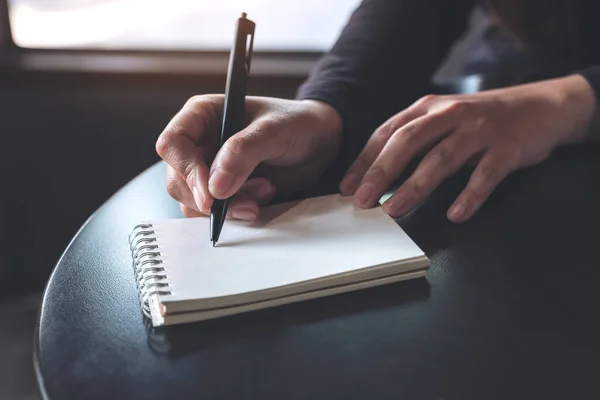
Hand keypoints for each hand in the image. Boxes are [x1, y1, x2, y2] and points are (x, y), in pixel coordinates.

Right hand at [156, 95, 341, 219]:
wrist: (318, 143)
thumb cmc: (295, 124)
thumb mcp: (273, 131)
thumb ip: (242, 153)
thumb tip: (214, 187)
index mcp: (201, 115)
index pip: (172, 143)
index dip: (186, 170)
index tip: (211, 195)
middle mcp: (199, 142)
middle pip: (178, 179)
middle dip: (210, 199)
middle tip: (247, 204)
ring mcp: (208, 169)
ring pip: (194, 201)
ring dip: (227, 208)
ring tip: (264, 193)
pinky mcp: (223, 191)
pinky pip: (213, 212)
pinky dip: (236, 212)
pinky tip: (263, 197)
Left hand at [340, 74, 596, 221]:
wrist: (540, 105)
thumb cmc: (479, 120)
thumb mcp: (442, 121)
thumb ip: (413, 143)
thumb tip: (375, 178)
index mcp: (428, 109)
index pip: (386, 134)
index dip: (364, 161)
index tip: (346, 188)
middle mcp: (450, 115)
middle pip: (408, 142)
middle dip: (381, 173)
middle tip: (362, 201)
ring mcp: (479, 129)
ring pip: (441, 158)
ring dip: (415, 186)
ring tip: (394, 210)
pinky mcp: (507, 147)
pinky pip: (486, 173)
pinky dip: (470, 194)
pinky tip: (455, 214)